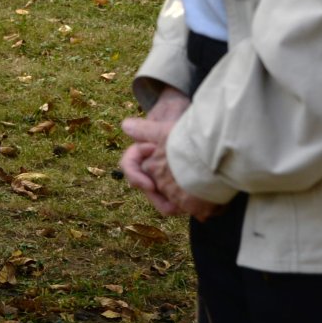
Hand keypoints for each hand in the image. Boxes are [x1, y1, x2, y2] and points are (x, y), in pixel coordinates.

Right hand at [121, 88, 218, 220]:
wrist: (193, 113)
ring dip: (168, 202)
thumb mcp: (163, 119)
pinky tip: (195, 205)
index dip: (135, 176)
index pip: (129, 165)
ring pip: (160, 193)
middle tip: (170, 208)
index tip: (150, 185)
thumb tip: (125, 126)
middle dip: (156, 198)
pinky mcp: (180, 177)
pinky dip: (182, 200)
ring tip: (183, 209)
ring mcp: (165, 170)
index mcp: (141, 149)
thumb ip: (146, 126)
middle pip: (145, 185)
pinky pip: (176, 193)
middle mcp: (150, 161)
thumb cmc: (176, 114)